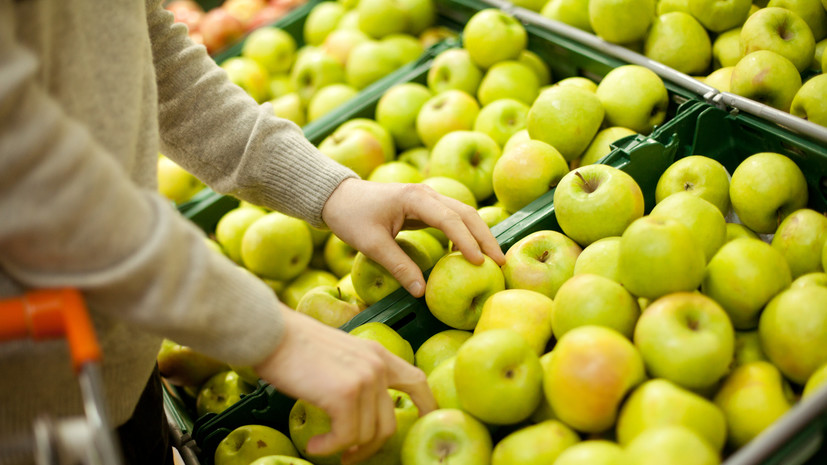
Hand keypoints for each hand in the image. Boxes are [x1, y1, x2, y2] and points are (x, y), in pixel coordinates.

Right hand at [254, 306, 435, 464]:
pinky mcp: (346, 394)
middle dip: (371, 446)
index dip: (426, 406)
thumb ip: (356, 374)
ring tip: (324, 446)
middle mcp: (378, 366)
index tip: (422, 422)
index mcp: (378, 354)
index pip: (416, 381)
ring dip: (345, 447)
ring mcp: (364, 379)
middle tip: (351, 455)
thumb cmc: (293, 344)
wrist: (270, 332)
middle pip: (389, 422)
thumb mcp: (339, 354)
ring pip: (367, 434)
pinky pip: (346, 436)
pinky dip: (330, 447)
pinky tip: (316, 445)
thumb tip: (357, 409)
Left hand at [322, 178, 505, 296]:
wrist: (337, 196)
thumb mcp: (370, 244)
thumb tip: (421, 292)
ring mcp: (428, 198)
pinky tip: (470, 254)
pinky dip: (466, 234)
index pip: (449, 218)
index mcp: (414, 198)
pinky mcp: (426, 206)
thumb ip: (397, 266)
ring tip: (493, 260)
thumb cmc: (350, 217)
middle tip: (500, 262)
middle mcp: (426, 193)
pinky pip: (453, 218)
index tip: (479, 263)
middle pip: (466, 213)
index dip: (466, 241)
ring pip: (463, 214)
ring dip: (479, 235)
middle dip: (485, 237)